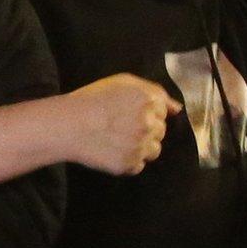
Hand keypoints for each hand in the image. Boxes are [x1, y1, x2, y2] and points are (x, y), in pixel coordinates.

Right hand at [64, 72, 179, 175]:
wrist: (68, 125)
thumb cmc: (92, 98)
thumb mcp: (122, 81)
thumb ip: (154, 91)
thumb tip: (178, 109)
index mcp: (150, 101)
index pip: (163, 110)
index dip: (147, 111)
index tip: (130, 113)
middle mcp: (150, 124)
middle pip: (160, 131)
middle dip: (146, 129)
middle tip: (122, 127)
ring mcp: (141, 147)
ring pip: (154, 151)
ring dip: (142, 147)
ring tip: (119, 141)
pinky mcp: (129, 165)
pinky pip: (138, 166)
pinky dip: (129, 161)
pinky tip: (113, 152)